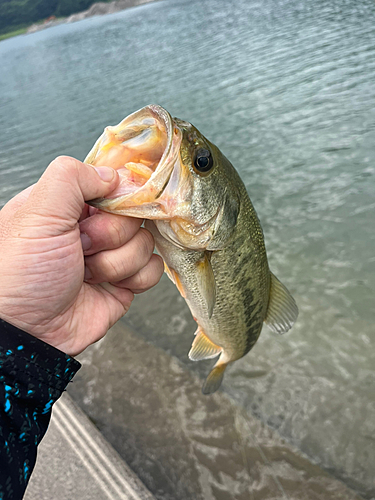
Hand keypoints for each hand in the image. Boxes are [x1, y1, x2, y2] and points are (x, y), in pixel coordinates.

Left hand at [0, 156, 162, 355]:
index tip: (105, 209)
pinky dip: (135, 278)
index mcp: (69, 205)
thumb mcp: (37, 212)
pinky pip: (153, 269)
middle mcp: (91, 228)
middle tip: (81, 247)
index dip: (118, 196)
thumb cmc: (19, 273)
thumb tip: (113, 175)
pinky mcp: (124, 283)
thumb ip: (72, 177)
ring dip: (117, 261)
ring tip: (87, 273)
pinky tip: (109, 285)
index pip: (114, 184)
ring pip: (145, 243)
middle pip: (134, 215)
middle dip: (110, 235)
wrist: (26, 332)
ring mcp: (109, 255)